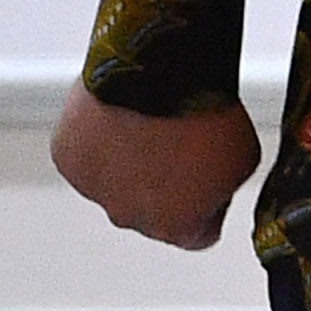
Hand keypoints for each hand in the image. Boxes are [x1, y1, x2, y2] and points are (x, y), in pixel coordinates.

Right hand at [50, 85, 261, 249]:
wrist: (162, 77)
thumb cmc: (209, 116)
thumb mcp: (244, 161)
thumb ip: (224, 189)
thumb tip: (213, 189)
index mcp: (175, 227)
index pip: (197, 234)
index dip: (209, 207)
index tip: (212, 181)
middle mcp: (129, 219)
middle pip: (151, 210)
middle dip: (165, 184)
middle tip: (181, 143)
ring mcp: (94, 190)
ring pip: (115, 182)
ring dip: (130, 160)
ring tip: (152, 120)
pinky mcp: (67, 158)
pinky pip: (87, 153)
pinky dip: (100, 138)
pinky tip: (123, 111)